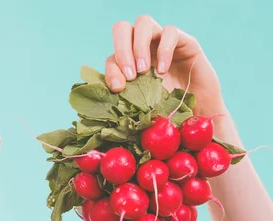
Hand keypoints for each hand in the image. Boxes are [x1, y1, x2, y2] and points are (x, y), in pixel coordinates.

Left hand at [105, 15, 223, 113]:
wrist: (199, 113)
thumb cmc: (169, 112)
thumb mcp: (143, 110)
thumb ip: (127, 104)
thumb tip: (105, 107)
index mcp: (130, 64)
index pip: (112, 57)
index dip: (111, 70)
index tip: (118, 88)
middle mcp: (143, 47)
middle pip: (122, 29)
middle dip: (121, 50)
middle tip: (130, 75)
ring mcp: (162, 41)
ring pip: (143, 23)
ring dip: (139, 46)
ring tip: (143, 71)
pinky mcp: (183, 40)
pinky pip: (169, 32)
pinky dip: (164, 50)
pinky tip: (163, 71)